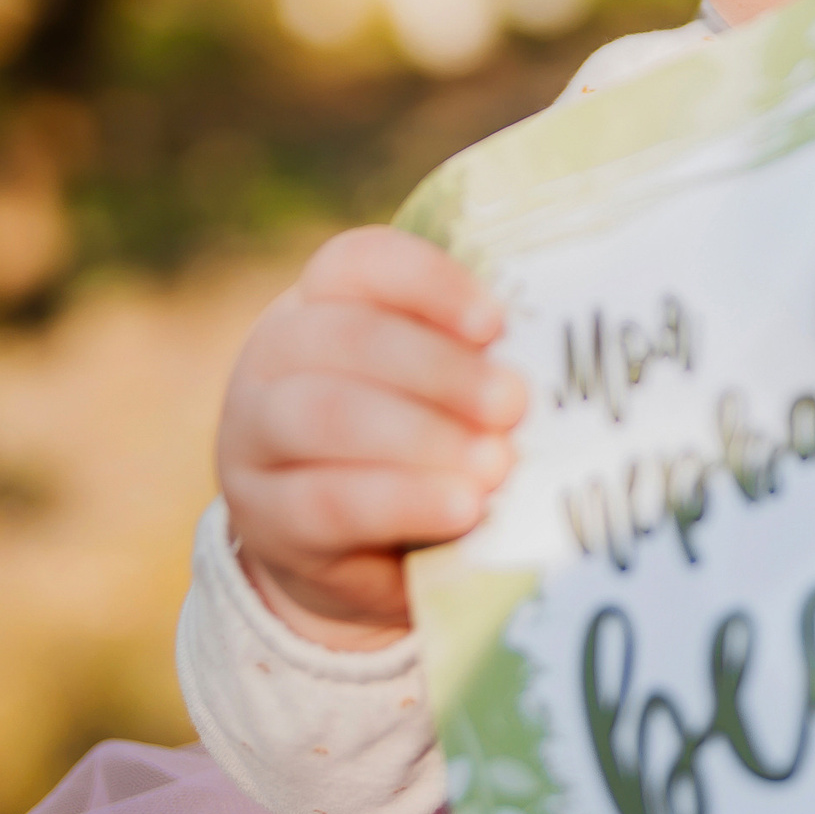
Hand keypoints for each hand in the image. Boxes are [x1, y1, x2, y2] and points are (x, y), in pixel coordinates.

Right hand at [217, 225, 527, 648]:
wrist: (345, 550)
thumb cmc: (416, 441)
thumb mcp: (438, 389)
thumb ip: (479, 362)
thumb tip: (560, 356)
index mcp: (322, 301)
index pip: (359, 263)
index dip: (428, 283)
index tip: (496, 323)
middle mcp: (274, 355)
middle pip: (343, 337)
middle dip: (438, 369)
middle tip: (514, 404)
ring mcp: (254, 435)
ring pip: (322, 416)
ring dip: (420, 436)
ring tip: (496, 464)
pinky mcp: (263, 517)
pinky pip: (325, 503)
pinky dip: (401, 502)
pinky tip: (462, 509)